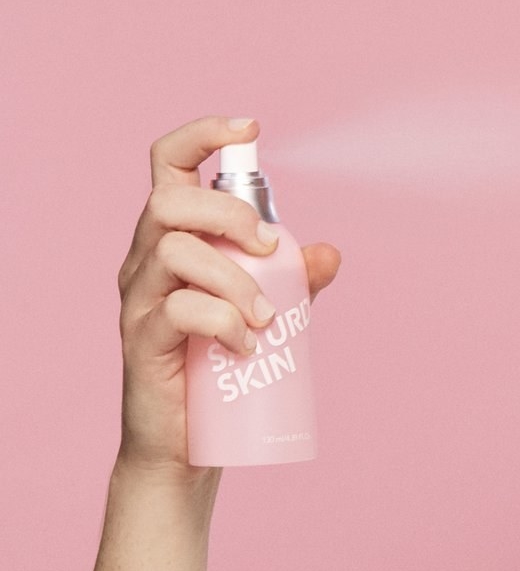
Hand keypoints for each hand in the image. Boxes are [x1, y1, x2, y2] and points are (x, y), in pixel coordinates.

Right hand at [115, 116, 340, 473]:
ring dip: (235, 278)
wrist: (186, 444)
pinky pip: (178, 310)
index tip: (250, 126)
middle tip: (267, 249)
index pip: (168, 164)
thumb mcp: (267, 310)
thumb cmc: (223, 364)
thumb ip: (295, 279)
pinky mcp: (140, 340)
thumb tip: (330, 253)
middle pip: (170, 201)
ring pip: (177, 252)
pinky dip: (223, 321)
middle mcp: (146, 258)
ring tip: (266, 318)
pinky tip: (245, 345)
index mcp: (175, 236)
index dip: (203, 134)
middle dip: (228, 213)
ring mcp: (139, 298)